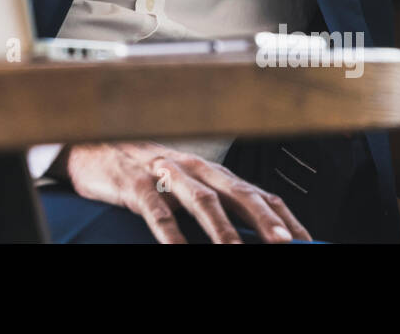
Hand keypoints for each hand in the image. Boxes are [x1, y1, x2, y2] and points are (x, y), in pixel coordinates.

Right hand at [54, 141, 311, 243]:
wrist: (94, 146)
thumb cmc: (144, 170)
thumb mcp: (183, 184)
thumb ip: (214, 203)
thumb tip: (252, 233)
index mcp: (210, 171)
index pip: (257, 191)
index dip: (282, 216)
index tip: (305, 240)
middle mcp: (194, 168)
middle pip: (237, 192)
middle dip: (264, 220)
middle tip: (284, 244)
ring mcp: (164, 174)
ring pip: (201, 200)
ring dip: (223, 229)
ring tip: (236, 253)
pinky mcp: (135, 184)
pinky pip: (156, 211)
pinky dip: (171, 233)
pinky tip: (179, 251)